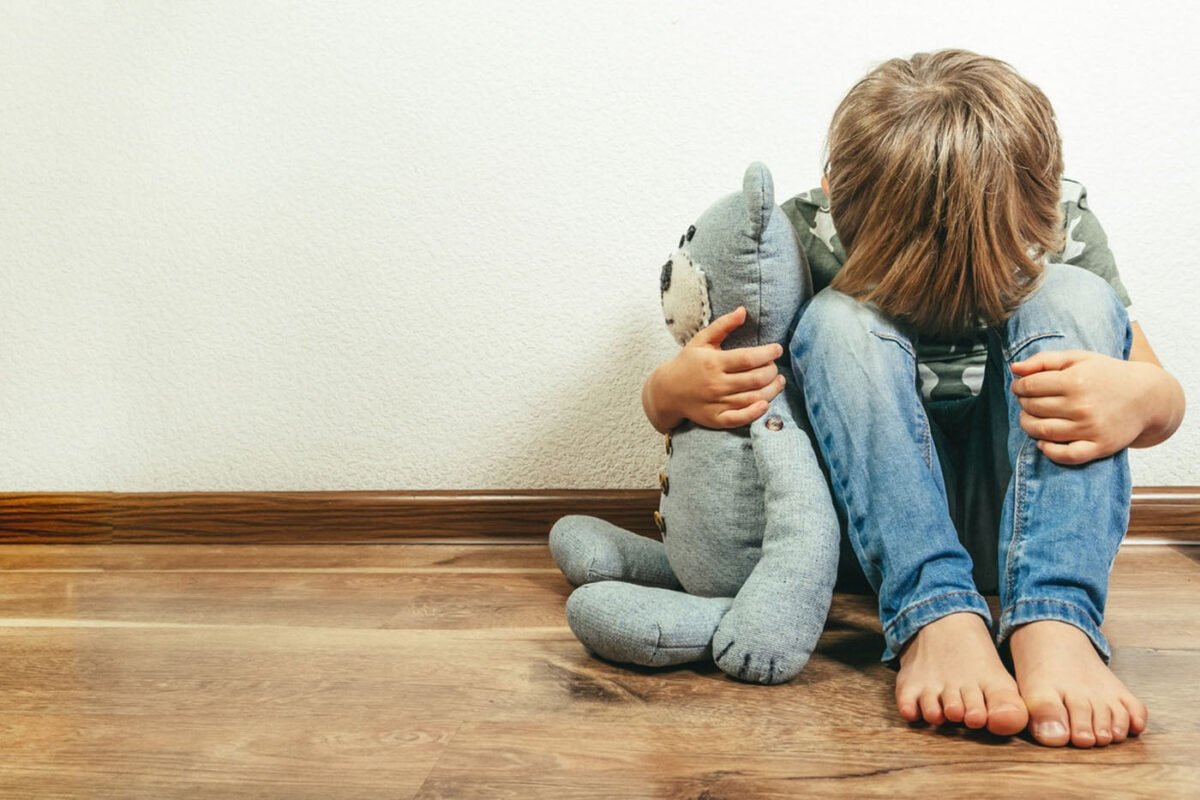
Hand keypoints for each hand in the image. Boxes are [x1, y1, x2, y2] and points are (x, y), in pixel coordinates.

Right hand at [649, 306, 785, 429]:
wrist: (666, 391)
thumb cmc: (687, 363)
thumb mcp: (701, 340)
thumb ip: (723, 325)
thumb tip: (743, 311)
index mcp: (714, 362)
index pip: (749, 358)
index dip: (768, 354)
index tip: (777, 349)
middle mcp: (716, 384)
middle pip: (755, 379)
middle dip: (772, 371)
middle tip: (774, 366)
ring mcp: (716, 403)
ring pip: (753, 398)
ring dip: (772, 390)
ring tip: (778, 381)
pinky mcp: (716, 419)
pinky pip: (740, 419)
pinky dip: (755, 413)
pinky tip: (765, 404)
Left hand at [1010, 350, 1154, 464]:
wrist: (1147, 396)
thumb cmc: (1107, 375)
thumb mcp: (1078, 358)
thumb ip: (1044, 360)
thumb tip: (1014, 369)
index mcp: (1075, 381)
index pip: (1029, 386)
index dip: (1019, 387)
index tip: (1020, 387)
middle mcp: (1081, 406)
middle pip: (1033, 408)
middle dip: (1023, 404)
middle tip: (1026, 401)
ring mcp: (1091, 428)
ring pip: (1042, 431)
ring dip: (1028, 425)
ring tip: (1030, 418)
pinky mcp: (1099, 446)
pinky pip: (1066, 456)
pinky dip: (1049, 452)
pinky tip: (1043, 443)